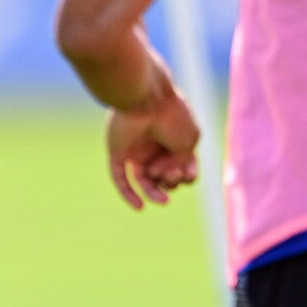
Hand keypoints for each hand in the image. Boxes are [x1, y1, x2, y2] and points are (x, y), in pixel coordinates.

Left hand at [105, 88, 201, 209]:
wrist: (144, 99)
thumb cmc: (171, 117)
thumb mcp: (188, 142)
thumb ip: (185, 162)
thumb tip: (176, 178)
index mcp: (175, 140)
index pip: (184, 167)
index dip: (189, 175)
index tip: (189, 170)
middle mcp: (156, 146)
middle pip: (165, 176)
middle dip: (172, 181)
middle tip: (172, 172)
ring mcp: (136, 150)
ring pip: (145, 181)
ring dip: (155, 191)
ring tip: (163, 198)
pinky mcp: (117, 153)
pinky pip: (120, 179)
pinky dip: (129, 195)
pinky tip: (140, 207)